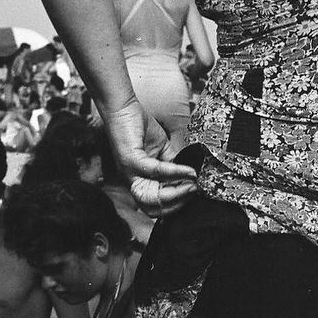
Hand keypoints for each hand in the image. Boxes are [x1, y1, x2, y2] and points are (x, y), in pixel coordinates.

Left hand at [103, 101, 196, 215]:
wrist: (124, 108)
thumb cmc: (140, 127)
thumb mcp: (162, 150)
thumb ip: (174, 165)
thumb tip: (192, 177)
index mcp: (139, 181)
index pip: (156, 206)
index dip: (176, 204)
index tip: (193, 194)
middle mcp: (132, 181)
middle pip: (153, 209)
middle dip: (177, 204)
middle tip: (193, 192)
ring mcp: (129, 172)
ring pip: (151, 198)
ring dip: (176, 194)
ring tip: (192, 185)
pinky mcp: (130, 160)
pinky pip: (156, 172)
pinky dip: (176, 172)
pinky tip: (189, 171)